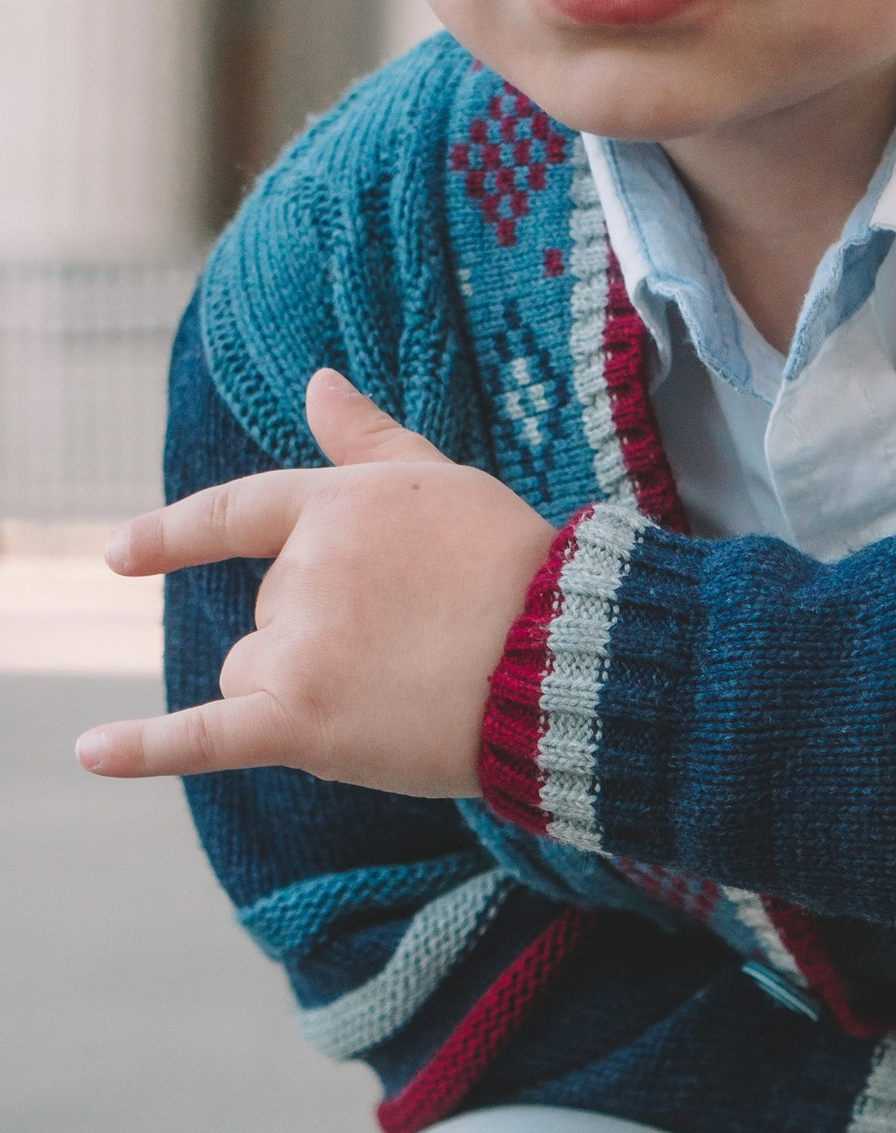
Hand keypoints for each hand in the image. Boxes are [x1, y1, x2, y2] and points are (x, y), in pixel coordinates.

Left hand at [74, 368, 557, 795]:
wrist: (569, 658)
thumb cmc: (520, 568)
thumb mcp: (443, 484)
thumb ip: (367, 439)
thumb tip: (317, 380)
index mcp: (333, 506)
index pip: (238, 515)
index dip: (176, 534)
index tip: (121, 554)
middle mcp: (304, 571)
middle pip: (268, 619)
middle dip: (323, 641)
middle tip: (418, 649)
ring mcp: (300, 647)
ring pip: (257, 678)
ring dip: (308, 695)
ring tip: (403, 695)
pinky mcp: (301, 721)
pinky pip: (205, 737)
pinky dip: (143, 750)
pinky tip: (89, 752)